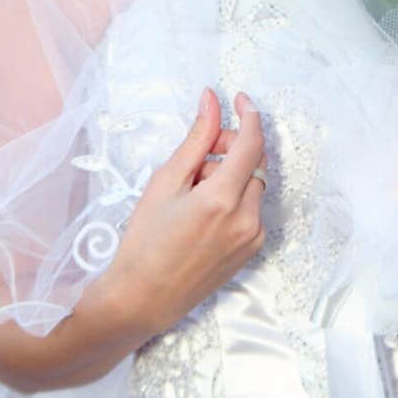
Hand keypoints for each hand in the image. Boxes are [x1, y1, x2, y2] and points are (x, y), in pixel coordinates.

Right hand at [106, 88, 267, 331]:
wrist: (143, 299)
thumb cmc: (145, 241)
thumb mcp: (166, 181)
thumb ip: (196, 138)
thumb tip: (212, 101)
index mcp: (223, 199)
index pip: (252, 142)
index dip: (248, 114)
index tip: (239, 99)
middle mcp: (247, 218)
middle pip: (254, 162)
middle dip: (231, 148)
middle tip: (199, 155)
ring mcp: (253, 237)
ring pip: (253, 184)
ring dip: (231, 174)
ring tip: (194, 191)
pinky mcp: (252, 250)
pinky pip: (251, 208)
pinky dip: (234, 197)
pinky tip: (203, 211)